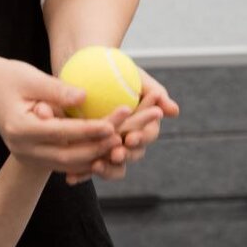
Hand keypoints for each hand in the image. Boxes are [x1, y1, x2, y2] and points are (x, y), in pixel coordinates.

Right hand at [0, 50, 121, 174]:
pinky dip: (84, 158)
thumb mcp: (31, 77)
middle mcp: (23, 149)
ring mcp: (27, 155)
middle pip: (69, 156)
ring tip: (120, 143)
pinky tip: (104, 149)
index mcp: (21, 129)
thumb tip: (86, 96)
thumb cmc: (8, 76)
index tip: (114, 122)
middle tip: (124, 135)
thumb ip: (57, 90)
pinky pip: (63, 162)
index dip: (90, 129)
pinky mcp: (33, 155)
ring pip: (68, 164)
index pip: (63, 133)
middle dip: (99, 146)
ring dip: (95, 155)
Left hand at [65, 70, 179, 185]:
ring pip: (114, 167)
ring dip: (107, 169)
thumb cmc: (117, 70)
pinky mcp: (91, 151)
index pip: (147, 135)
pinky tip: (71, 179)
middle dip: (124, 156)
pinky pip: (88, 167)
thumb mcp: (136, 77)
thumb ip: (156, 93)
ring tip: (95, 166)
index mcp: (143, 123)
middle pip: (132, 154)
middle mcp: (129, 139)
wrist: (86, 68)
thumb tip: (174, 111)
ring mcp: (111, 147)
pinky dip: (81, 174)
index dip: (141, 139)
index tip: (130, 138)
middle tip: (115, 154)